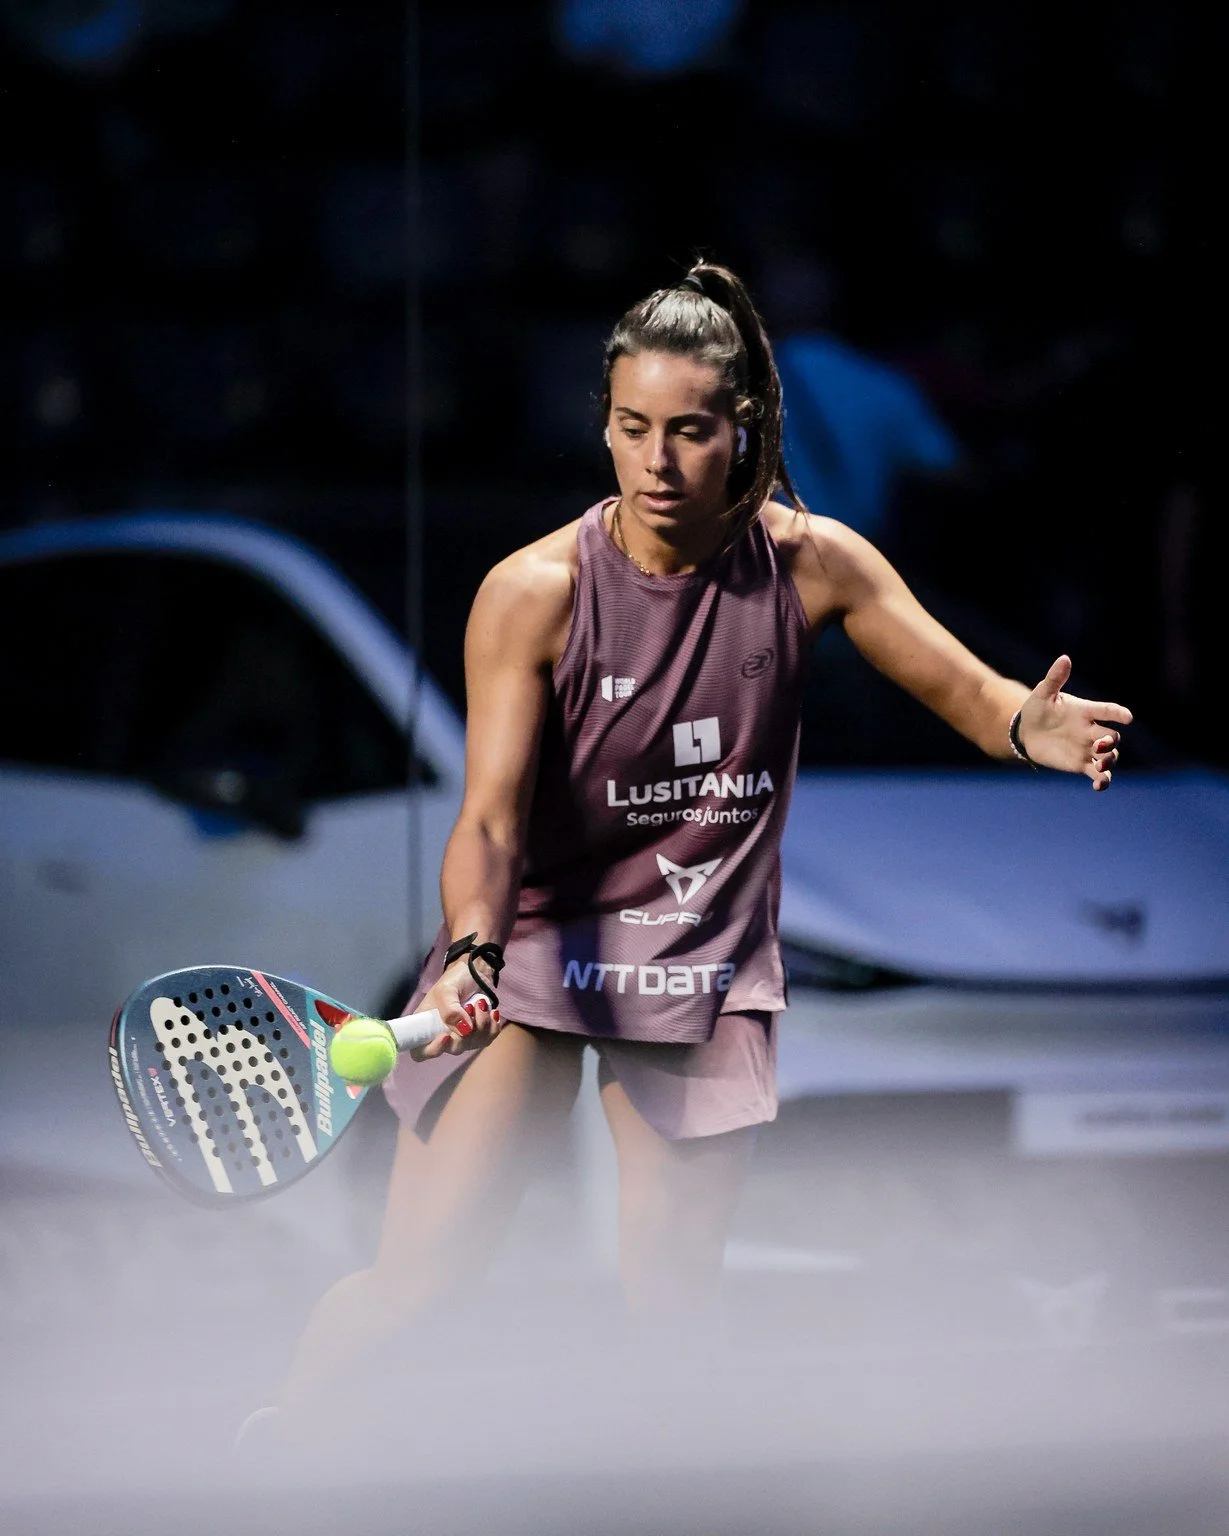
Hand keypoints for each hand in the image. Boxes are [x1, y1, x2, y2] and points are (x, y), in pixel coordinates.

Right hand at [407, 957, 503, 1059]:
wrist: (476, 973)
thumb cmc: (455, 979)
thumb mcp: (447, 989)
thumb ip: (450, 1011)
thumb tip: (464, 1031)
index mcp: (426, 1026)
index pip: (421, 1051)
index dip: (432, 1050)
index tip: (445, 1036)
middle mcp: (442, 1035)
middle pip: (453, 1049)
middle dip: (466, 1031)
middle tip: (469, 1008)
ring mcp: (461, 1037)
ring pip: (472, 1044)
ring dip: (482, 1023)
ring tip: (481, 1004)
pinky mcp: (478, 1035)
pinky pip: (487, 1040)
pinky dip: (492, 1026)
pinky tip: (491, 1012)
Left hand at [1017, 655, 1132, 790]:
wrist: (1026, 732)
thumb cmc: (1037, 709)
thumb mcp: (1043, 693)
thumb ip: (1055, 678)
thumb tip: (1064, 658)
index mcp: (1086, 711)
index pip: (1107, 710)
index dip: (1118, 713)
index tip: (1128, 718)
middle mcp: (1091, 730)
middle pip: (1113, 737)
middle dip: (1111, 742)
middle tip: (1100, 745)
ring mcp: (1088, 748)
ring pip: (1110, 756)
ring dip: (1109, 761)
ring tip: (1099, 765)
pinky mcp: (1081, 764)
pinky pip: (1098, 774)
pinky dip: (1103, 781)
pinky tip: (1098, 786)